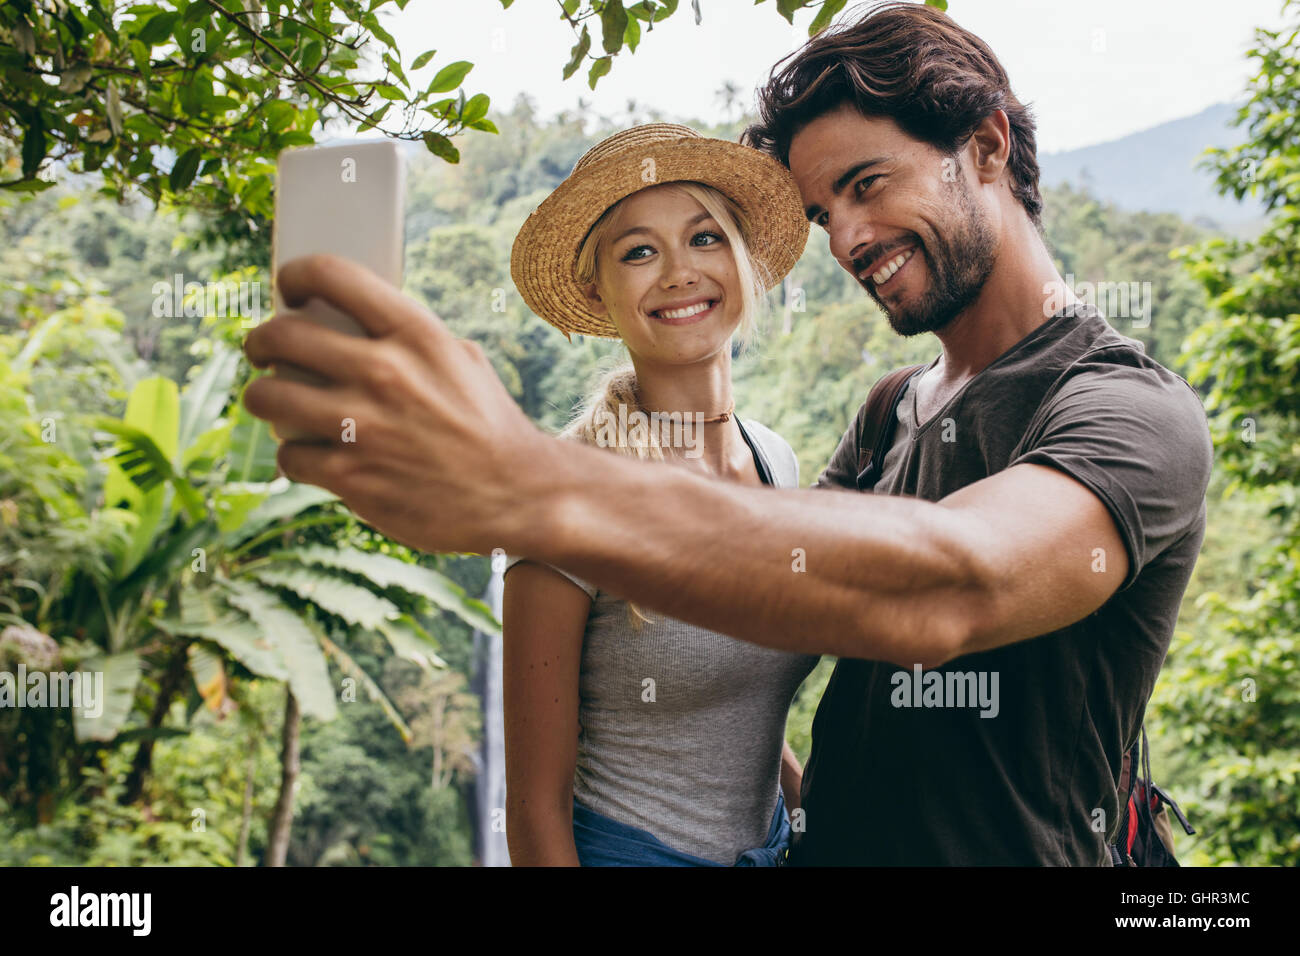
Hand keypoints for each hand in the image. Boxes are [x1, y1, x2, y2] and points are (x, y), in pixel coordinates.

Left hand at [241, 253, 546, 554]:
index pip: (332, 276)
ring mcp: (364, 428)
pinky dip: (294, 456)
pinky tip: (310, 456)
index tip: (289, 288)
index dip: (297, 274)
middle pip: (282, 336)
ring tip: (270, 400)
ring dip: (261, 397)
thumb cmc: (487, 424)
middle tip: (261, 350)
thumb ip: (409, 338)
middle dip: (260, 341)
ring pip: (268, 397)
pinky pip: (289, 456)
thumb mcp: (461, 360)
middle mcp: (386, 374)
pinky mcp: (352, 478)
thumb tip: (352, 320)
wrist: (516, 495)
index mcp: (416, 335)